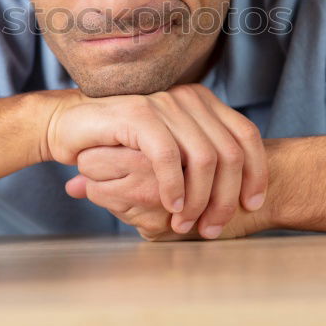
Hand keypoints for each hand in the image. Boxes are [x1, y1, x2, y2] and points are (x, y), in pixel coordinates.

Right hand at [43, 83, 267, 238]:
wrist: (69, 126)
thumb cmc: (121, 143)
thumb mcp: (170, 149)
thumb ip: (200, 160)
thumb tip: (241, 191)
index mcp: (202, 102)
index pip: (246, 136)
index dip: (256, 173)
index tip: (251, 205)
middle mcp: (189, 98)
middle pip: (231, 152)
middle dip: (226, 197)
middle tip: (213, 227)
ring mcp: (164, 103)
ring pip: (205, 157)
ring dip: (200, 199)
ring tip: (188, 224)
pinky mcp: (139, 115)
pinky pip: (169, 157)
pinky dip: (174, 187)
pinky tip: (170, 207)